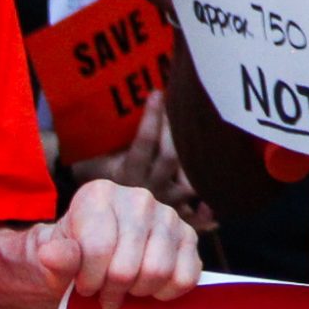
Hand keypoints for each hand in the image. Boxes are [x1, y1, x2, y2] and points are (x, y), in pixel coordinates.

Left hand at [0, 180, 202, 308]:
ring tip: (124, 290)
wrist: (90, 262)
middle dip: (111, 291)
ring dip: (137, 293)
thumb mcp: (50, 261)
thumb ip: (55, 259)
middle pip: (128, 266)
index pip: (99, 248)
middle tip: (103, 293)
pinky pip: (186, 276)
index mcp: (99, 194)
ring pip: (159, 272)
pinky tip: (149, 288)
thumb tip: (50, 253)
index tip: (81, 285)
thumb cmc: (70, 258)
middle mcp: (139, 197)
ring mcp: (169, 216)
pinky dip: (166, 293)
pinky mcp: (189, 237)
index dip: (88, 280)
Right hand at [70, 99, 215, 232]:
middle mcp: (146, 188)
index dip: (152, 117)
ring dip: (197, 162)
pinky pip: (195, 214)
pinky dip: (206, 211)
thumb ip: (108, 138)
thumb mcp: (94, 157)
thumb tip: (126, 103)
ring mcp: (163, 201)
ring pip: (189, 181)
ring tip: (206, 137)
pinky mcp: (174, 214)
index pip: (144, 141)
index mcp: (125, 173)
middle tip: (183, 105)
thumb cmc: (96, 174)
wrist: (92, 213)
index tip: (157, 93)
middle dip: (177, 130)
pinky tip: (216, 202)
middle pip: (171, 157)